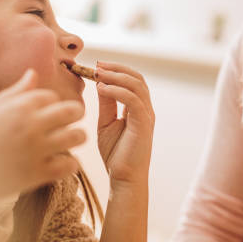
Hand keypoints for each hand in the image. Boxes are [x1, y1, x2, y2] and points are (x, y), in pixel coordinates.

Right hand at [0, 69, 85, 202]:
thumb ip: (15, 91)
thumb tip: (33, 72)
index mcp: (18, 106)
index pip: (51, 96)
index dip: (51, 103)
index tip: (45, 112)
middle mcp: (31, 125)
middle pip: (72, 110)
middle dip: (75, 113)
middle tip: (69, 121)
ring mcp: (36, 149)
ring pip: (77, 136)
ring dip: (77, 137)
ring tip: (69, 141)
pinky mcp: (37, 174)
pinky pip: (70, 165)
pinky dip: (70, 164)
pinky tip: (61, 162)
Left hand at [96, 62, 154, 184]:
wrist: (123, 178)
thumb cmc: (116, 154)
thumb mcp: (106, 123)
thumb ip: (106, 104)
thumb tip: (100, 83)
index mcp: (138, 108)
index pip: (132, 80)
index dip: (116, 70)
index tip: (96, 66)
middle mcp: (146, 109)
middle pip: (137, 77)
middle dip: (117, 68)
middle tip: (97, 65)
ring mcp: (147, 115)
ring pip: (137, 85)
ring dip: (116, 76)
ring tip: (97, 74)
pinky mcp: (144, 124)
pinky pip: (133, 100)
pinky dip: (117, 91)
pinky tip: (101, 89)